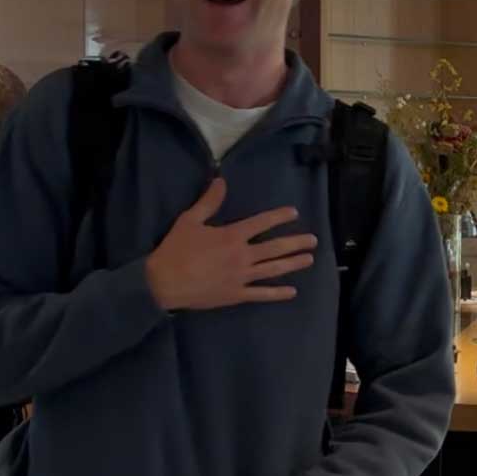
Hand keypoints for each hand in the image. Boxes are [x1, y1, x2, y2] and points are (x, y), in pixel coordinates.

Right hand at [145, 178, 317, 311]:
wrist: (163, 283)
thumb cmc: (175, 250)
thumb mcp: (189, 220)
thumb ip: (208, 202)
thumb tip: (221, 181)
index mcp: (231, 236)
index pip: (261, 223)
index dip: (279, 216)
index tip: (294, 213)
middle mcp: (242, 256)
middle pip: (275, 248)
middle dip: (296, 243)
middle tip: (314, 240)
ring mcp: (241, 277)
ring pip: (274, 270)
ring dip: (293, 264)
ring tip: (309, 259)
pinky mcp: (236, 295)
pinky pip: (261, 294)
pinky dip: (278, 293)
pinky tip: (292, 291)